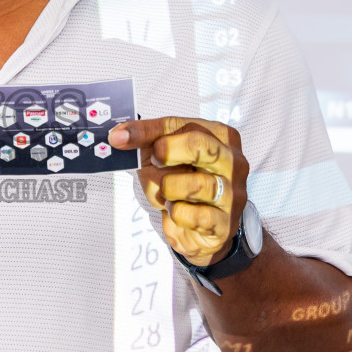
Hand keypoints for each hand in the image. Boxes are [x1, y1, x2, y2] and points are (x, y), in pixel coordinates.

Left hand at [108, 117, 248, 266]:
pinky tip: (177, 211)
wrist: (201, 227)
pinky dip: (175, 213)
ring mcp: (233, 193)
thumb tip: (118, 136)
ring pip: (193, 184)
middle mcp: (233, 161)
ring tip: (167, 193)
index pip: (183, 125)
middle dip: (167, 152)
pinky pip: (191, 214)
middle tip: (153, 160)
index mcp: (221, 137)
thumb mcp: (165, 156)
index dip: (147, 130)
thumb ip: (146, 141)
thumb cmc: (184, 183)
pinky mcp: (225, 222)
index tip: (120, 137)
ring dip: (167, 190)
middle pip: (199, 146)